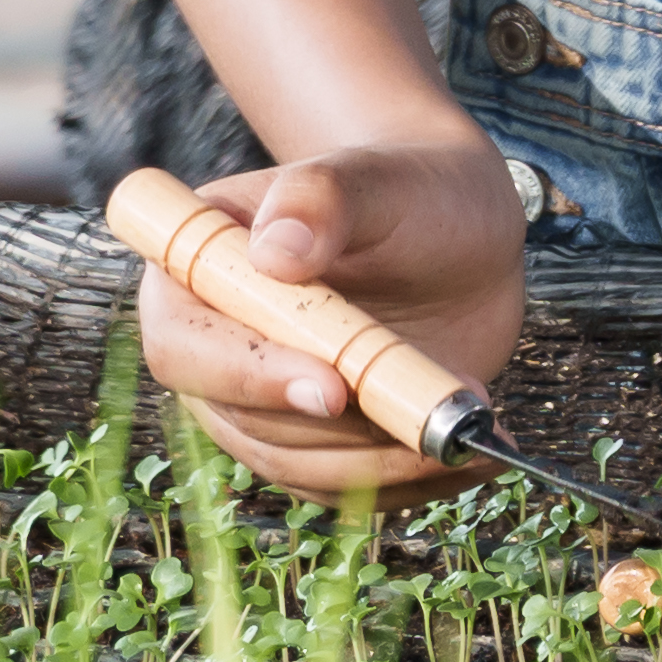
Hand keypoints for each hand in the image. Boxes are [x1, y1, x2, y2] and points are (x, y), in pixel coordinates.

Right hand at [134, 142, 525, 500]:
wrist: (456, 231)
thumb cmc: (409, 190)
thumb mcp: (376, 179)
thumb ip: (324, 197)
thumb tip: (276, 248)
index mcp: (197, 273)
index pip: (187, 346)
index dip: (249, 377)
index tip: (332, 388)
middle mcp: (214, 347)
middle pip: (241, 420)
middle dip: (338, 431)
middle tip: (436, 419)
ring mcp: (258, 401)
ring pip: (294, 462)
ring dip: (381, 462)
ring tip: (471, 431)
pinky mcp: (311, 438)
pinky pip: (342, 482)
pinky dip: (407, 481)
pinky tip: (474, 460)